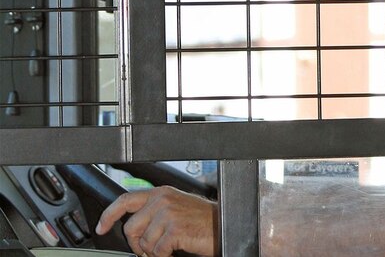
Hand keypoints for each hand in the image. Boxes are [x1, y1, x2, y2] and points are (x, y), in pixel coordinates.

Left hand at [96, 186, 217, 256]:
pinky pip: (156, 251)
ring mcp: (168, 213)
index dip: (109, 215)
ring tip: (168, 247)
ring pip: (143, 242)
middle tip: (149, 249)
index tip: (101, 227)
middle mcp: (162, 200)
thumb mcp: (176, 207)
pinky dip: (163, 255)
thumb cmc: (203, 220)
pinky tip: (174, 249)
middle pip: (131, 227)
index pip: (125, 200)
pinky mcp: (175, 229)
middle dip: (137, 244)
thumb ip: (155, 209)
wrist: (226, 224)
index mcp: (161, 192)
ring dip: (153, 251)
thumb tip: (134, 225)